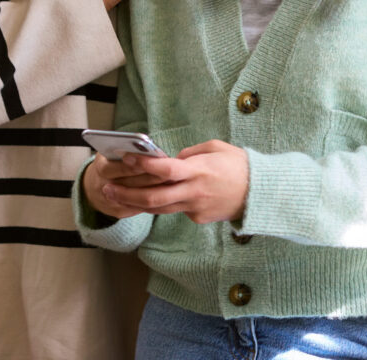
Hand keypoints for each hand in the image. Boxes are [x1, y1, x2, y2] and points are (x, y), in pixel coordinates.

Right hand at [83, 153, 174, 218]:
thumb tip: (149, 148)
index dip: (138, 165)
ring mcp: (110, 202)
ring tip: (173, 183)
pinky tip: (166, 193)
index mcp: (101, 167)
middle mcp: (103, 186)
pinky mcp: (118, 212)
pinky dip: (153, 201)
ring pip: (137, 198)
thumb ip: (127, 150)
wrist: (94, 186)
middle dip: (151, 178)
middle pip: (131, 183)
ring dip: (155, 190)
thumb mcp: (113, 152)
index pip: (121, 167)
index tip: (155, 160)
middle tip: (170, 173)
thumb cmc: (110, 162)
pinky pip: (138, 208)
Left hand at [100, 140, 248, 224]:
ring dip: (134, 203)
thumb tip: (172, 159)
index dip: (144, 165)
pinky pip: (176, 210)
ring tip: (114, 197)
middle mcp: (194, 192)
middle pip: (153, 197)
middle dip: (126, 193)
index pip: (166, 170)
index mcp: (199, 171)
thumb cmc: (239, 165)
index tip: (127, 158)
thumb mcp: (215, 148)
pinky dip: (163, 204)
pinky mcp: (197, 218)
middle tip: (106, 188)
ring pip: (158, 209)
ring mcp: (195, 208)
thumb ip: (191, 153)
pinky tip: (150, 198)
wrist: (260, 193)